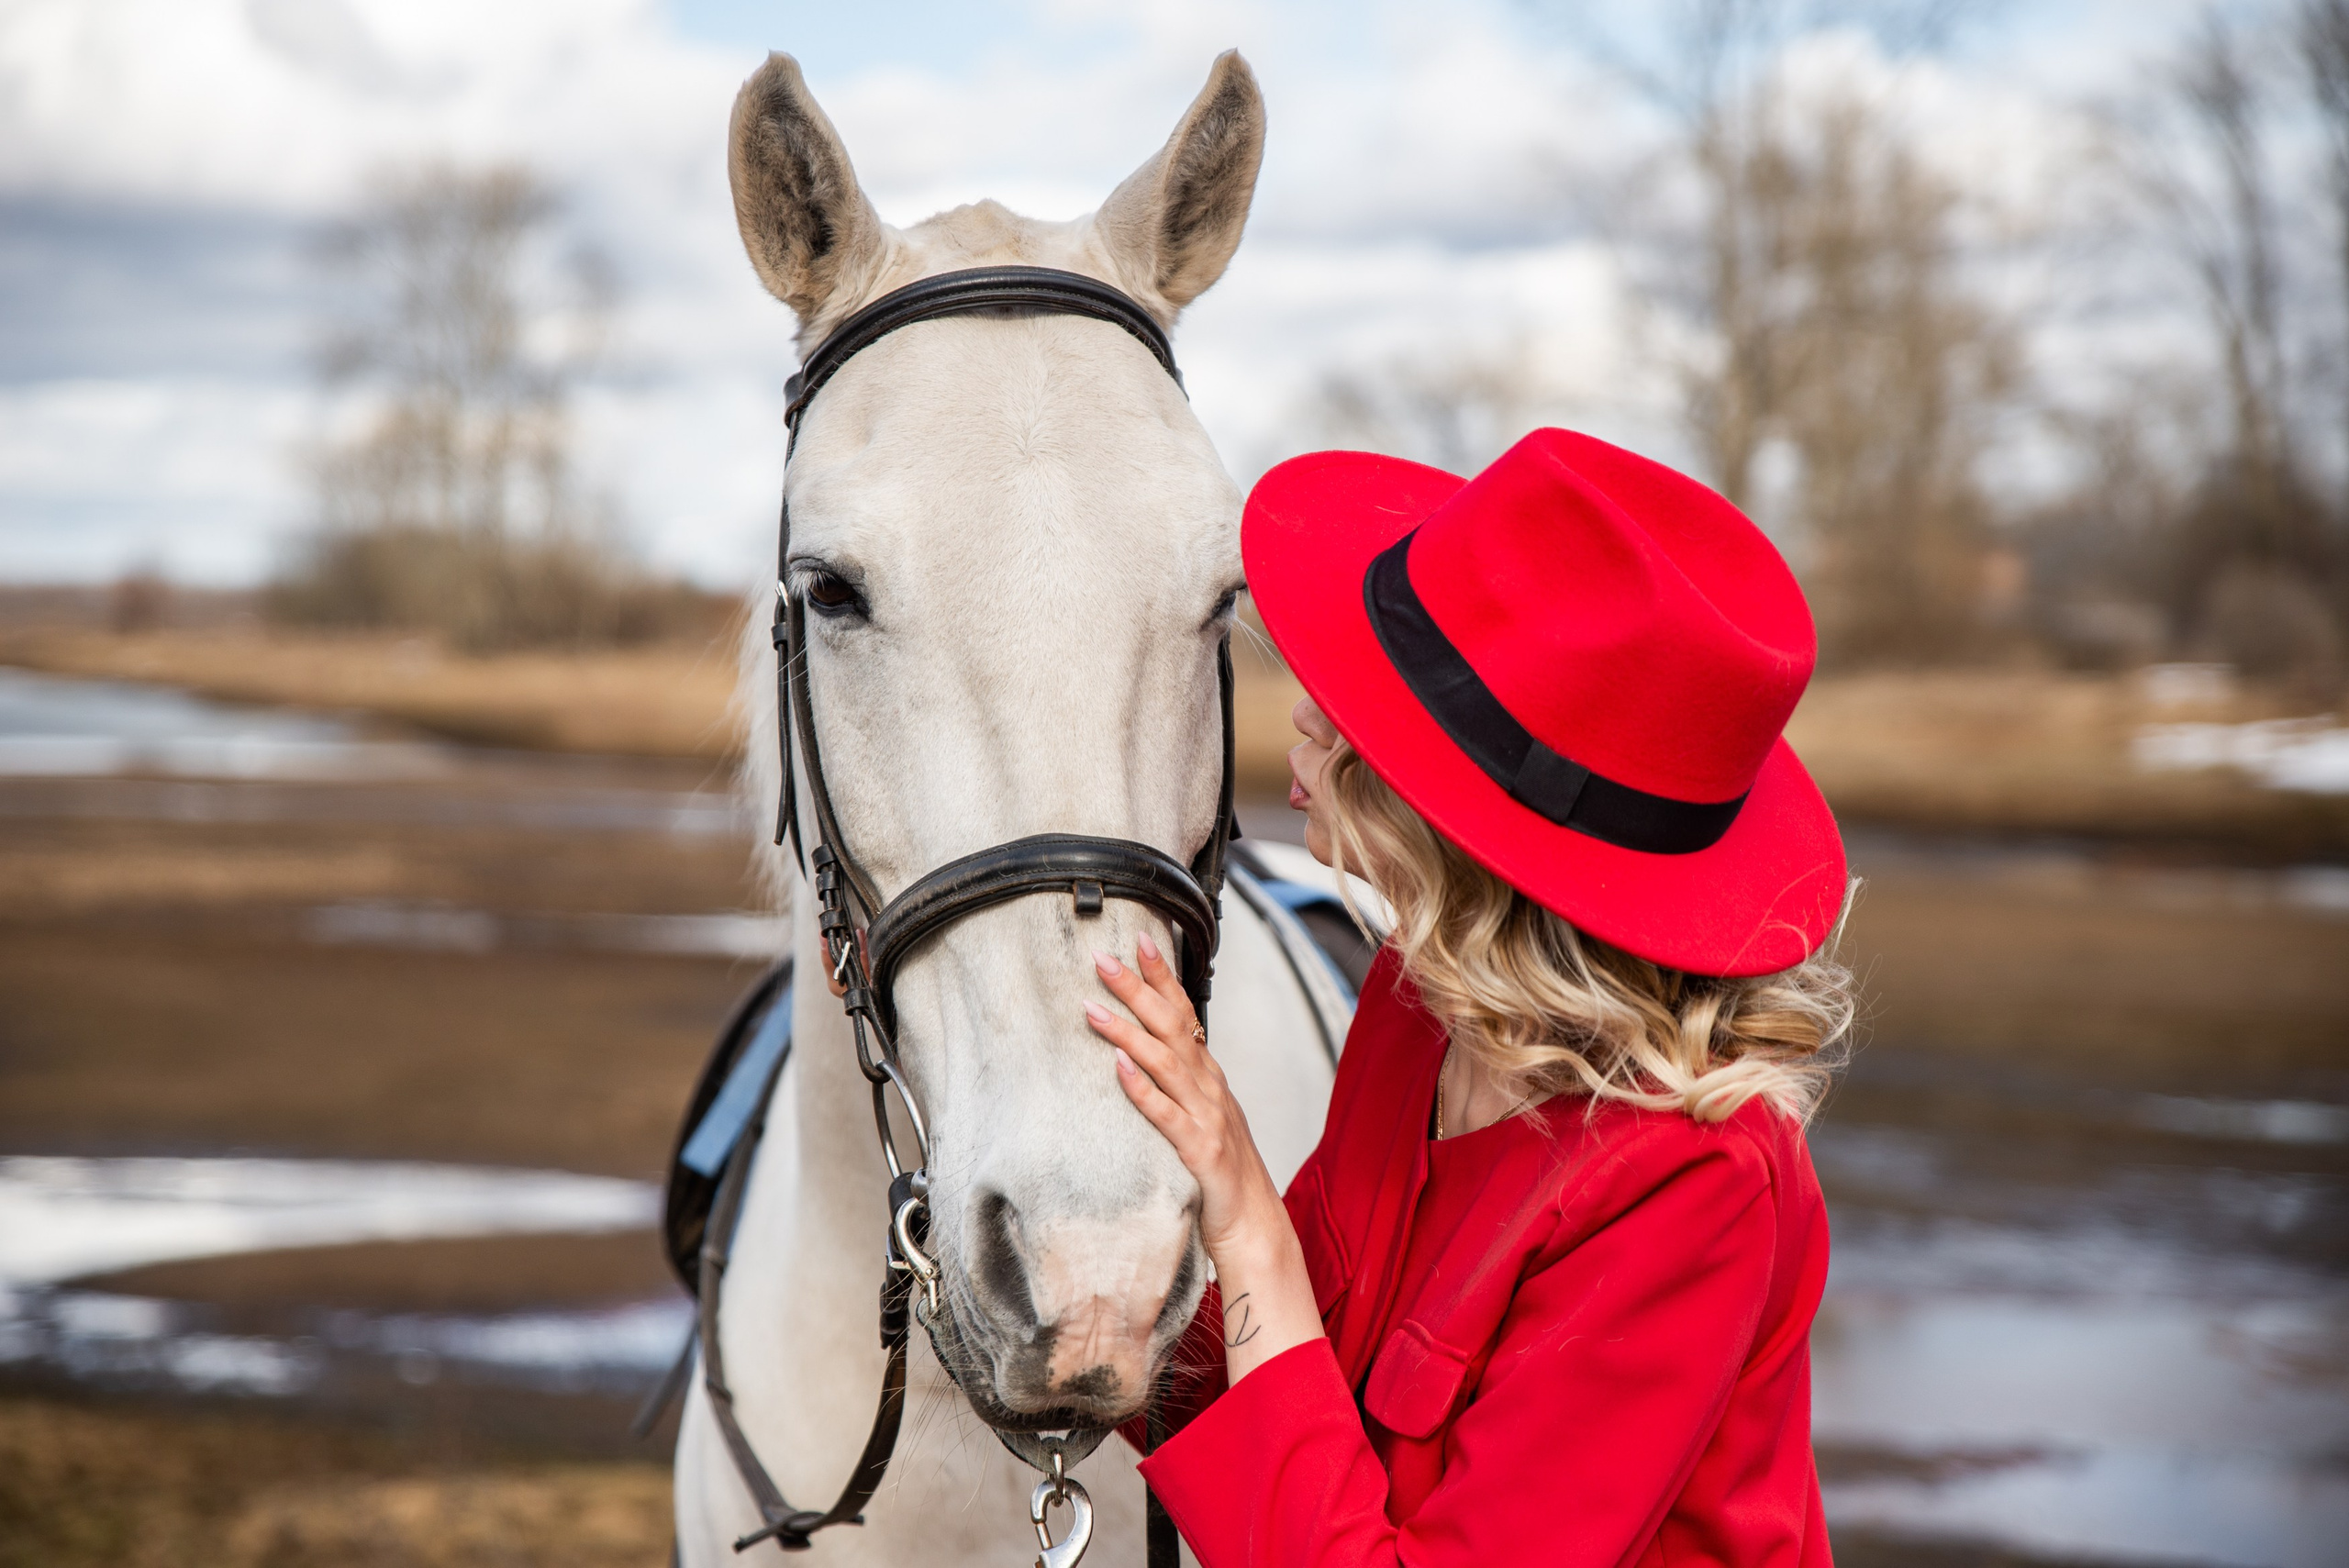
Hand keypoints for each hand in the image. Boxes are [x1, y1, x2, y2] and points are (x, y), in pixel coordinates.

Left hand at [1085, 936, 1324, 1381]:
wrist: (1252, 1225)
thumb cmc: (1219, 1172)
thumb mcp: (1201, 1117)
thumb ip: (1177, 1084)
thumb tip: (1139, 1052)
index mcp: (1208, 1077)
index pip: (1185, 1013)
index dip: (1163, 976)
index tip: (1140, 939)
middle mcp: (1210, 1088)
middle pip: (1173, 1027)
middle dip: (1138, 989)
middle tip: (1103, 959)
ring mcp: (1208, 1118)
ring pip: (1166, 1063)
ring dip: (1128, 1032)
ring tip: (1093, 1007)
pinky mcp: (1200, 1152)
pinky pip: (1166, 1116)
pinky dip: (1143, 1089)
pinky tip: (1119, 1068)